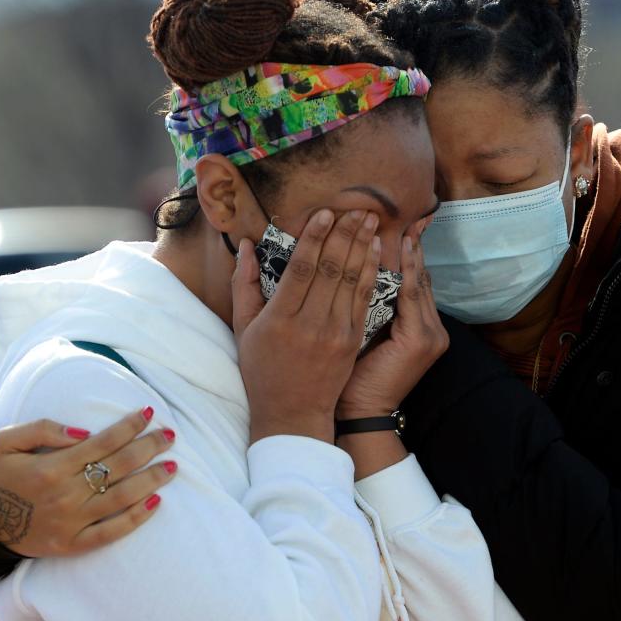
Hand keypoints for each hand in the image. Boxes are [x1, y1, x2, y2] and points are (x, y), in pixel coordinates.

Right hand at [0, 408, 176, 556]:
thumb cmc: (1, 474)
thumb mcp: (9, 441)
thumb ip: (43, 429)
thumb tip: (83, 431)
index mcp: (52, 467)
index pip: (103, 442)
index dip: (130, 426)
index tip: (149, 413)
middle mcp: (65, 494)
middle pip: (119, 467)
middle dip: (149, 448)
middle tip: (170, 436)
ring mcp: (71, 522)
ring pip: (122, 498)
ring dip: (152, 481)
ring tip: (173, 467)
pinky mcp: (73, 544)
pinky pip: (111, 533)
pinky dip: (136, 519)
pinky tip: (157, 503)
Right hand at [232, 209, 381, 443]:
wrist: (293, 413)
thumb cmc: (263, 370)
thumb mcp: (244, 328)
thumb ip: (244, 284)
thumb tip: (245, 245)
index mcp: (280, 319)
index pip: (301, 269)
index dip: (315, 238)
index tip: (326, 213)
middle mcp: (310, 324)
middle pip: (331, 269)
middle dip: (345, 234)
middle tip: (358, 206)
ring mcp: (336, 333)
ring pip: (351, 280)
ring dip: (362, 246)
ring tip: (370, 218)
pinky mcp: (353, 340)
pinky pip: (364, 299)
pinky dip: (371, 271)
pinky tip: (376, 250)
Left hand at [338, 223, 448, 419]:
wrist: (357, 414)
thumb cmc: (350, 377)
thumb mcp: (360, 335)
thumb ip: (365, 306)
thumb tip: (353, 271)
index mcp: (417, 328)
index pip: (413, 282)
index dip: (408, 252)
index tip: (402, 222)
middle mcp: (431, 328)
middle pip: (420, 276)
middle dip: (413, 244)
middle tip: (411, 211)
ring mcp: (430, 334)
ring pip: (418, 282)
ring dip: (409, 251)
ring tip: (403, 219)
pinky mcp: (421, 339)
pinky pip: (413, 296)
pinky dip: (406, 270)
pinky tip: (400, 246)